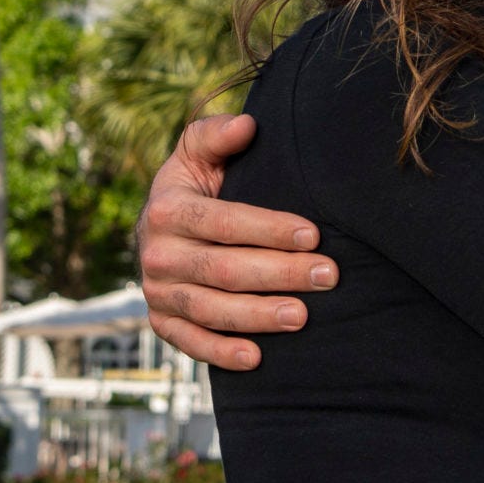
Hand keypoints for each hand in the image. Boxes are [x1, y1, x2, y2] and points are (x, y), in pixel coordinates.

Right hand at [138, 113, 338, 369]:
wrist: (159, 226)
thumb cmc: (195, 184)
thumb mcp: (197, 153)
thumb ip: (216, 135)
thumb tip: (248, 125)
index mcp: (166, 209)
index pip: (224, 222)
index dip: (270, 229)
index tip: (314, 234)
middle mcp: (157, 254)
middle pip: (224, 269)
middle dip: (280, 273)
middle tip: (327, 276)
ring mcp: (157, 292)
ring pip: (211, 309)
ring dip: (258, 316)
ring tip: (302, 316)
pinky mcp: (162, 322)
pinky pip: (190, 343)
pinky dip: (220, 353)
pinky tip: (257, 357)